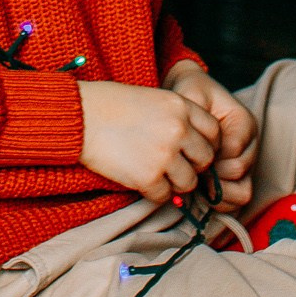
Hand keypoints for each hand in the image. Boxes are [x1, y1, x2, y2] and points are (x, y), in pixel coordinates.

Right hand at [78, 79, 221, 204]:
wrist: (79, 116)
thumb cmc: (112, 106)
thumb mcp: (154, 100)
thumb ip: (179, 121)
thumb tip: (196, 153)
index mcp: (181, 106)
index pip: (215, 133)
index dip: (206, 145)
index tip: (192, 150)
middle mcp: (179, 129)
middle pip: (206, 160)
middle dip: (192, 166)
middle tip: (171, 164)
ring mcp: (165, 154)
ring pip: (189, 183)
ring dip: (174, 182)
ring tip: (153, 170)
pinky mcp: (149, 177)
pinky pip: (165, 196)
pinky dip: (154, 192)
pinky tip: (138, 177)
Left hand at [167, 60, 255, 213]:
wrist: (192, 95)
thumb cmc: (192, 93)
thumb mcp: (191, 93)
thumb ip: (194, 115)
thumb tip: (195, 147)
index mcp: (243, 122)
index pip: (233, 150)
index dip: (210, 156)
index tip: (190, 152)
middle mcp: (250, 145)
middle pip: (238, 172)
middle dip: (211, 173)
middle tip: (189, 168)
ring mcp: (246, 163)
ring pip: (242, 192)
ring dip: (217, 192)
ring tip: (195, 182)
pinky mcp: (238, 178)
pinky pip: (237, 201)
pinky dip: (220, 203)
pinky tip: (200, 193)